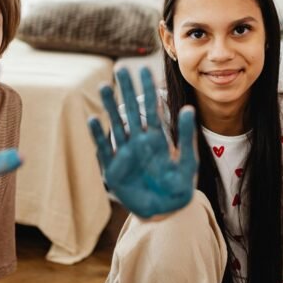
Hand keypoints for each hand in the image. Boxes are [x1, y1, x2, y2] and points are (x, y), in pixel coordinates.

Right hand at [88, 67, 196, 218]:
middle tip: (122, 69)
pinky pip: (104, 150)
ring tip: (104, 86)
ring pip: (116, 125)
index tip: (144, 70)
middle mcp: (139, 143)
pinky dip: (98, 135)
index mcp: (157, 139)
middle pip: (131, 111)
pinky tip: (93, 120)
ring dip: (110, 107)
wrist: (165, 213)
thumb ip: (187, 136)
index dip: (147, 90)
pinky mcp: (113, 171)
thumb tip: (189, 108)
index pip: (151, 109)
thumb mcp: (187, 162)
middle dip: (126, 91)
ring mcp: (125, 155)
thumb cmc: (178, 188)